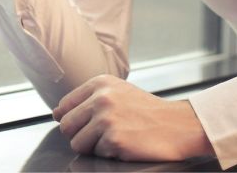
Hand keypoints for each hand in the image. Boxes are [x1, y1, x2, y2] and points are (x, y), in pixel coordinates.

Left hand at [53, 75, 214, 161]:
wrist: (179, 125)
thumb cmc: (148, 111)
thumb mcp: (118, 92)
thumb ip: (88, 99)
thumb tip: (57, 114)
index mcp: (100, 83)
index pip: (65, 105)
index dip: (73, 120)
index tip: (87, 124)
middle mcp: (101, 98)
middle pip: (67, 126)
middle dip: (80, 136)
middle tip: (102, 135)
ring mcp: (107, 119)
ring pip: (77, 143)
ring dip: (94, 147)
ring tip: (115, 139)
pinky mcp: (114, 140)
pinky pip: (97, 154)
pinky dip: (110, 154)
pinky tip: (126, 144)